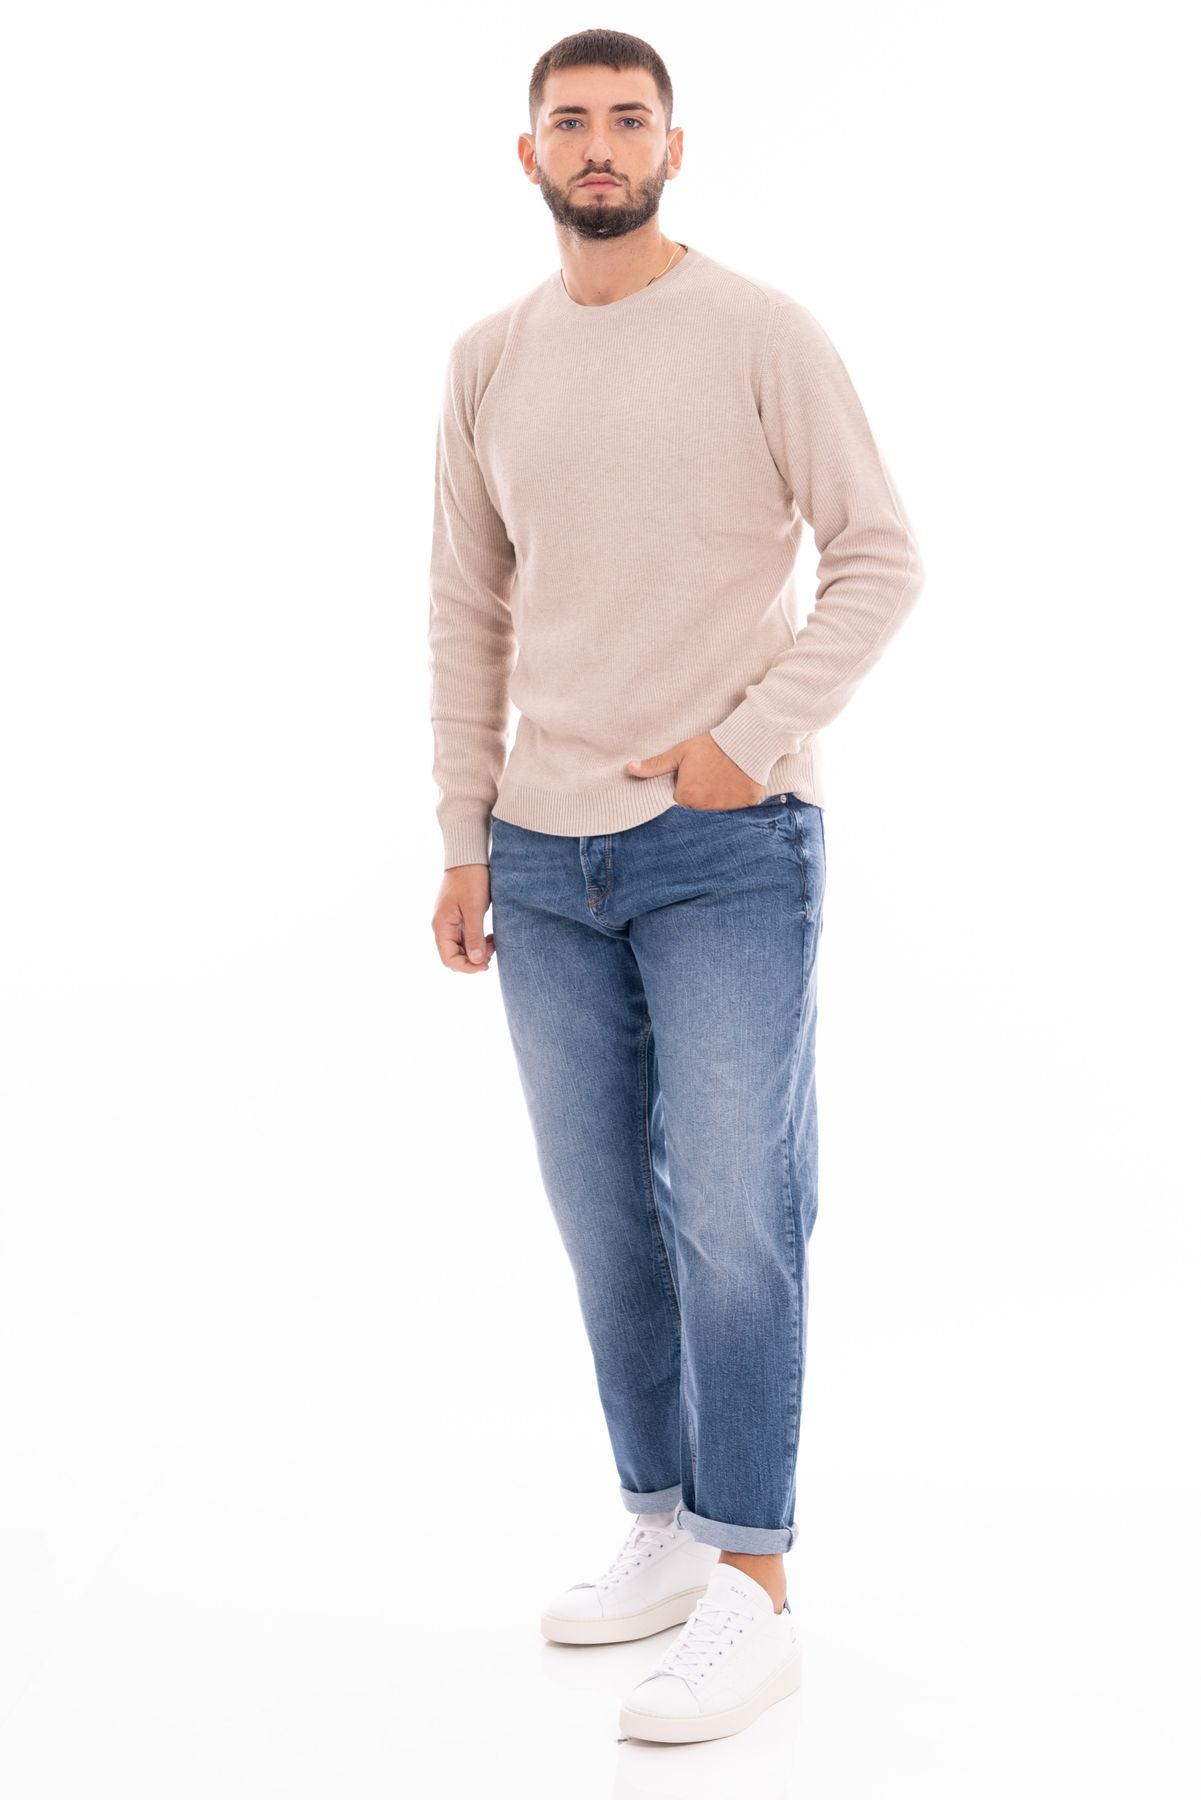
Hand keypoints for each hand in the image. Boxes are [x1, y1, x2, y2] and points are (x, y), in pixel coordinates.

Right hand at [432, 863, 494, 971]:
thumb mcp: (474, 909)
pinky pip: (466, 937)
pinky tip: (490, 937)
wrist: (468, 857)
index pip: (449, 959)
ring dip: (477, 950)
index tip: (486, 965)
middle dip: (473, 959)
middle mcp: (442, 927)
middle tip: (492, 951)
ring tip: (493, 943)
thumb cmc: (470, 880)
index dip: (467, 967)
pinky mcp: (458, 917)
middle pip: (454, 955)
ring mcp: (450, 922)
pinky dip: (478, 941)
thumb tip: (476, 960)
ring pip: (461, 947)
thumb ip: (474, 935)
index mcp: (441, 926)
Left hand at [627, 733, 765, 810]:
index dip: (685, 794)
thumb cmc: (710, 746)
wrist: (745, 741)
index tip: (693, 783)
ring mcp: (725, 810)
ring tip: (721, 787)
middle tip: (708, 784)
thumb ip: (655, 765)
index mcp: (686, 797)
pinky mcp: (745, 808)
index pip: (679, 805)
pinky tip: (735, 791)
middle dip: (699, 803)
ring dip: (716, 807)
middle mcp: (704, 808)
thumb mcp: (680, 753)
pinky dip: (735, 806)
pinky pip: (737, 815)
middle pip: (696, 813)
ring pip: (716, 816)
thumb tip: (629, 767)